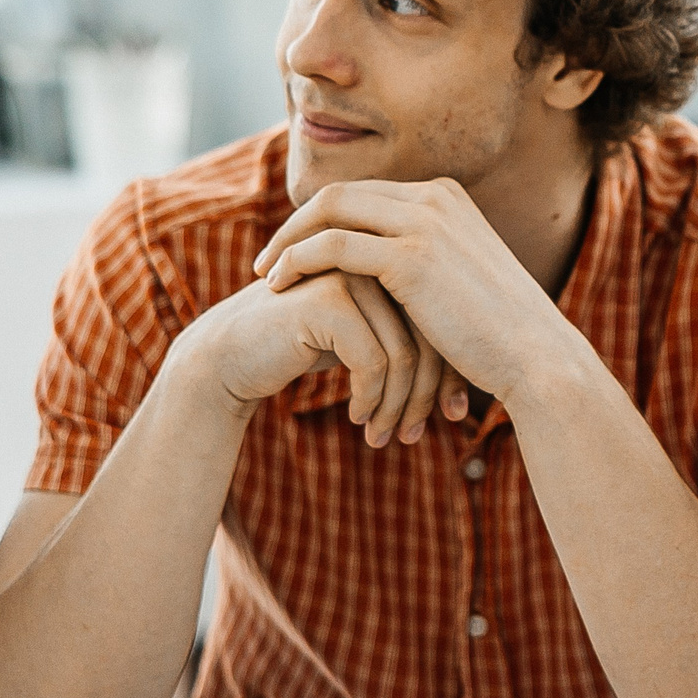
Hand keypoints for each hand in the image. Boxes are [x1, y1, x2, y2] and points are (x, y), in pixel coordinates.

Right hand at [169, 267, 442, 447]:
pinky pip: (373, 361)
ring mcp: (352, 274)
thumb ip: (409, 338)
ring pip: (405, 353)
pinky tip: (358, 419)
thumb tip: (466, 377)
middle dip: (426, 394)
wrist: (230, 354)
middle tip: (415, 436)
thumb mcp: (365, 340)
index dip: (449, 372)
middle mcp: (377, 259)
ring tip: (384, 438)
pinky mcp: (328, 299)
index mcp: (393, 259)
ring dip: (396, 406)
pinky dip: (371, 398)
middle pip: (430, 335)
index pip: (441, 319)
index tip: (449, 416)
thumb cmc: (305, 348)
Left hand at [252, 177, 597, 416]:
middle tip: (268, 259)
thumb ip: (426, 262)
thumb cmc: (500, 334)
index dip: (322, 219)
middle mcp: (435, 197)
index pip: (365, 193)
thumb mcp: (461, 281)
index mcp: (446, 197)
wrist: (536, 357)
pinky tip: (280, 286)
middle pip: (341, 193)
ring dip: (288, 241)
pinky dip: (297, 260)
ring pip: (329, 211)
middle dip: (297, 224)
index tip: (295, 250)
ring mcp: (424, 222)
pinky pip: (332, 245)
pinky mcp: (410, 257)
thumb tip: (389, 276)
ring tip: (266, 275)